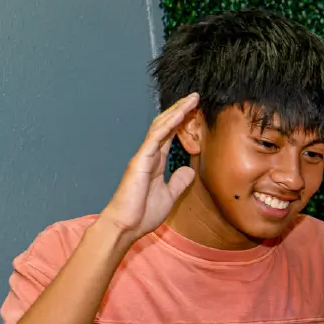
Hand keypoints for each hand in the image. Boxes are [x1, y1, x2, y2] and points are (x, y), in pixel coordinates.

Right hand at [98, 94, 199, 240]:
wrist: (126, 226)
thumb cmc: (143, 213)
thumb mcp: (169, 195)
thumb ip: (178, 181)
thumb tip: (188, 170)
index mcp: (155, 162)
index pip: (170, 136)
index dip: (182, 122)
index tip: (196, 111)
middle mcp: (149, 155)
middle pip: (165, 126)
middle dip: (180, 110)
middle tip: (195, 97)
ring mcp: (143, 156)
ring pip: (160, 127)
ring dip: (176, 112)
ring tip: (191, 99)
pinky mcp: (140, 161)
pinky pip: (155, 138)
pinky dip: (167, 125)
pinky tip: (179, 115)